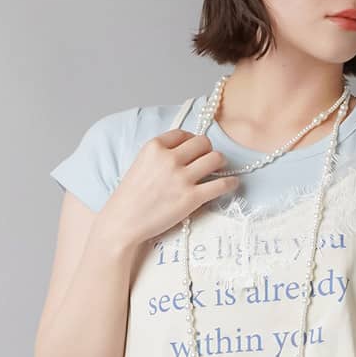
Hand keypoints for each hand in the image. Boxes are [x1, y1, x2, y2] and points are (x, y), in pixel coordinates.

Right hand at [99, 129, 240, 247]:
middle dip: (208, 150)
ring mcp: (182, 178)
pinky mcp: (192, 198)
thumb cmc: (129, 198)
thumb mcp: (140, 165)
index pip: (184, 134)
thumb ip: (159, 156)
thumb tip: (183, 154)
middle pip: (203, 143)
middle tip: (208, 160)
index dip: (192, 141)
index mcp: (154, 147)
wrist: (123, 222)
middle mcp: (169, 158)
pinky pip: (221, 184)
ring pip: (215, 159)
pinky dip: (230, 183)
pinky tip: (232, 184)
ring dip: (220, 163)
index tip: (195, 149)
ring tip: (220, 170)